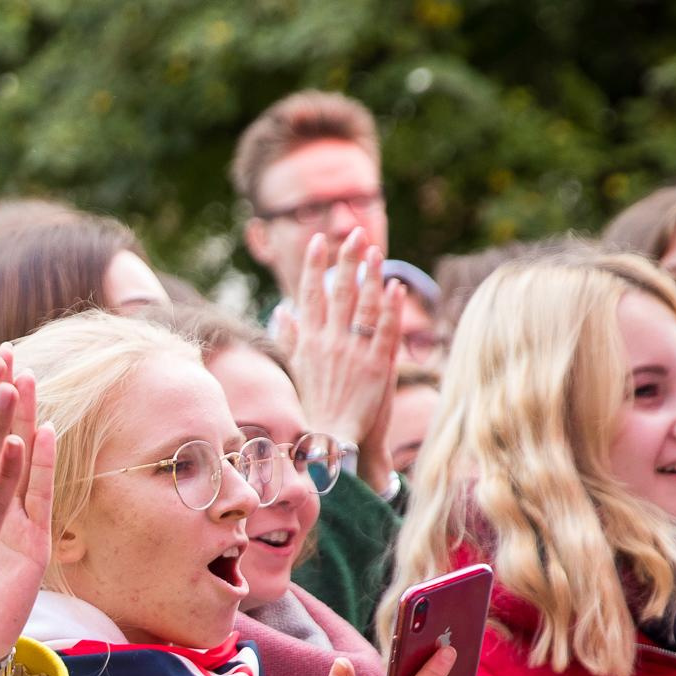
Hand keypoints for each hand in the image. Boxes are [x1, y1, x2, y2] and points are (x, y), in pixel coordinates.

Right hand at [285, 231, 402, 489]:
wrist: (331, 442)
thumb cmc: (314, 407)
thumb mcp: (296, 368)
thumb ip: (289, 338)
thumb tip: (280, 311)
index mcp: (308, 342)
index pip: (310, 295)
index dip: (315, 265)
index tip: (319, 241)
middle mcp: (329, 343)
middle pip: (338, 292)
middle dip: (346, 259)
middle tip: (354, 233)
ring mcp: (353, 354)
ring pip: (363, 305)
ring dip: (370, 275)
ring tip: (375, 250)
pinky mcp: (377, 366)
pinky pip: (385, 330)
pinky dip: (391, 307)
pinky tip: (395, 286)